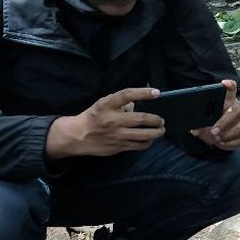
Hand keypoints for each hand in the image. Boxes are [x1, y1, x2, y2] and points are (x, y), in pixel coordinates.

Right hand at [46, 87, 164, 158]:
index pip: (127, 95)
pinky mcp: (119, 146)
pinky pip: (139, 145)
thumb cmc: (93, 117)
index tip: (157, 93)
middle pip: (141, 119)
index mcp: (107, 105)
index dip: (143, 93)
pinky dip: (148, 142)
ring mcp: (117, 134)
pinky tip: (150, 139)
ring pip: (143, 135)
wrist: (77, 136)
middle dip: (156, 119)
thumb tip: (138, 103)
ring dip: (156, 132)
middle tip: (162, 120)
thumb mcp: (103, 104)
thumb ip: (121, 103)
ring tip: (161, 129)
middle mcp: (113, 119)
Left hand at [191, 79, 239, 149]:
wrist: (221, 135)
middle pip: (236, 110)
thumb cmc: (212, 124)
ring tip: (217, 140)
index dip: (229, 85)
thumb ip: (200, 125)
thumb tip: (195, 130)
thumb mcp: (204, 123)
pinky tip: (223, 144)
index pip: (231, 89)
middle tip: (213, 132)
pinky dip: (233, 143)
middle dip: (224, 122)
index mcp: (227, 100)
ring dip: (228, 135)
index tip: (224, 83)